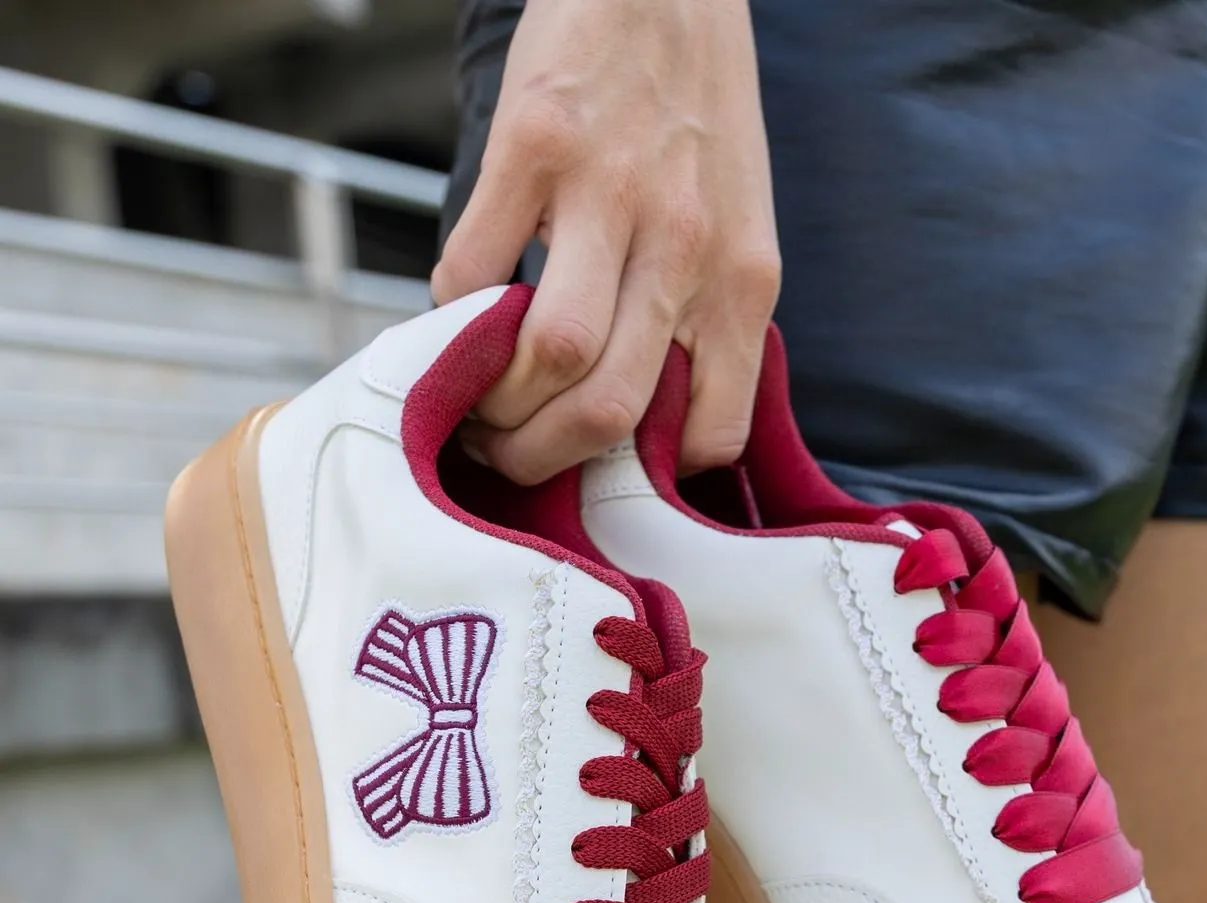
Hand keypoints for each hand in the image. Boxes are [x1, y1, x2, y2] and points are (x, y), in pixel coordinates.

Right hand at [431, 0, 780, 483]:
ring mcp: (609, 193)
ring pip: (556, 352)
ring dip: (500, 401)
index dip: (647, 474)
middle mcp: (686, 245)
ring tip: (478, 402)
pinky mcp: (534, 143)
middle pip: (614, 408)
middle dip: (547, 458)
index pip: (711, 432)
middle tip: (510, 455)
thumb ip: (701, 313)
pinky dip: (453, 314)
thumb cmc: (700, 114)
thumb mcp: (737, 226)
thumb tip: (637, 411)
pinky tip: (461, 314)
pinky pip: (475, 267)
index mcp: (742, 279)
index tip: (602, 463)